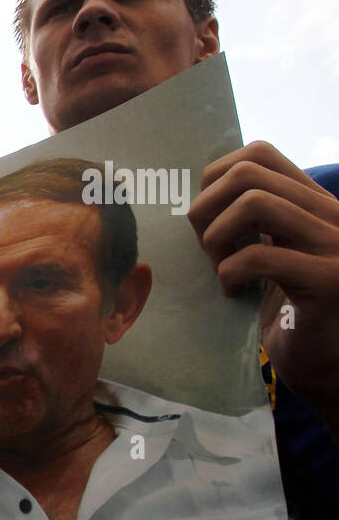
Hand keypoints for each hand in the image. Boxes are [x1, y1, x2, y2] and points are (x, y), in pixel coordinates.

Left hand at [190, 142, 338, 416]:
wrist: (333, 367)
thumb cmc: (293, 313)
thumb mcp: (275, 255)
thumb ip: (253, 223)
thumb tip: (195, 199)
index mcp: (316, 203)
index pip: (259, 153)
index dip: (215, 177)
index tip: (206, 218)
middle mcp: (332, 215)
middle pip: (248, 172)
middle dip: (206, 207)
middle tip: (205, 248)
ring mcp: (335, 244)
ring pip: (254, 202)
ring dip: (217, 237)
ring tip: (219, 269)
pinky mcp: (328, 281)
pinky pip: (259, 256)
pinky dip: (230, 272)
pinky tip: (233, 292)